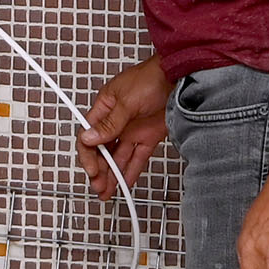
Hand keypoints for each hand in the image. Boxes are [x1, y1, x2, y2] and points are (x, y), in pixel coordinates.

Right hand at [77, 57, 168, 202]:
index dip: (88, 155)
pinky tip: (125, 182)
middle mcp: (116, 122)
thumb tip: (89, 138)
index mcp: (104, 108)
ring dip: (112, 174)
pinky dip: (131, 170)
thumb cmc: (151, 78)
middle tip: (99, 186)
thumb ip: (109, 124)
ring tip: (108, 191)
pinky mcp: (148, 136)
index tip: (92, 170)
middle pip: (102, 151)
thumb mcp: (126, 101)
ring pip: (118, 157)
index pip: (89, 136)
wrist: (180, 77)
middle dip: (99, 170)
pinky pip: (137, 157)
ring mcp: (132, 130)